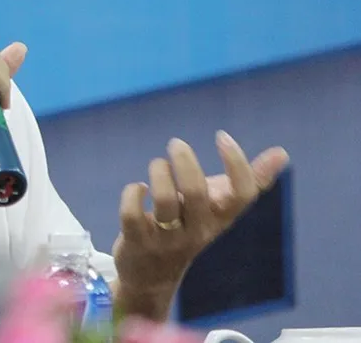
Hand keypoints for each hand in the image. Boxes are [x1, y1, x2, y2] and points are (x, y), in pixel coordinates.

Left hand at [113, 132, 289, 295]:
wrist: (154, 276)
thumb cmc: (190, 229)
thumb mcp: (219, 208)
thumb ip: (248, 182)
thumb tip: (282, 153)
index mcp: (221, 218)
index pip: (241, 194)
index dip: (236, 163)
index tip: (222, 136)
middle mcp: (197, 229)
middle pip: (196, 193)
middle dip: (185, 162)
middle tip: (176, 144)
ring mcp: (166, 237)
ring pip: (164, 200)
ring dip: (159, 172)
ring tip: (159, 165)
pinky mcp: (136, 241)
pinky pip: (132, 214)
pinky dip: (133, 193)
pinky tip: (138, 189)